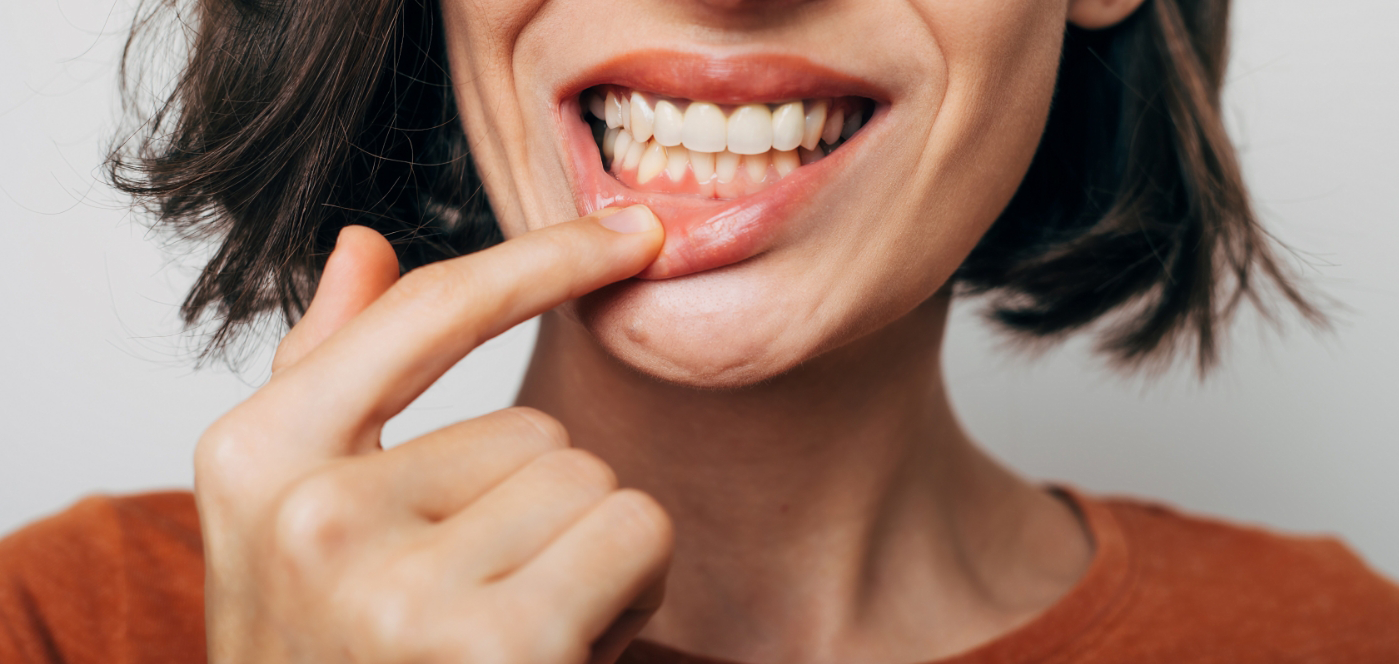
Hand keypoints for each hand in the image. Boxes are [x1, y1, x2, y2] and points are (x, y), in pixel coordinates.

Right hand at [195, 206, 671, 663]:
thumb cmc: (334, 660)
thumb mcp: (294, 520)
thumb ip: (325, 374)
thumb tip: (361, 244)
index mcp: (255, 460)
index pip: (424, 313)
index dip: (539, 261)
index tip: (627, 234)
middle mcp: (311, 516)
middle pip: (536, 425)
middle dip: (542, 513)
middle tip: (485, 603)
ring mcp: (396, 587)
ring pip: (592, 480)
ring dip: (586, 556)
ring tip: (516, 634)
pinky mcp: (495, 646)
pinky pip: (632, 532)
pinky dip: (628, 592)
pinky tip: (563, 653)